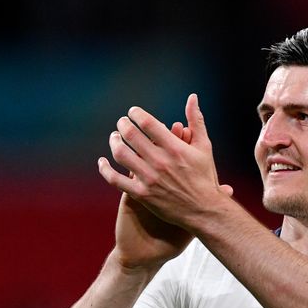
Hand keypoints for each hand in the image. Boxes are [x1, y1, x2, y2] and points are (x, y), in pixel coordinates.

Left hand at [100, 94, 230, 227]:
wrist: (204, 210)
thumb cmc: (205, 176)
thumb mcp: (204, 146)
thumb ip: (196, 120)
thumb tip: (193, 97)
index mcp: (174, 147)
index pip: (147, 122)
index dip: (136, 113)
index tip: (133, 112)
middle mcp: (160, 161)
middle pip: (131, 135)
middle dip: (123, 124)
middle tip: (122, 123)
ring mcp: (149, 178)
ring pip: (120, 154)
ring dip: (114, 141)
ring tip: (115, 137)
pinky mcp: (141, 194)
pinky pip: (115, 179)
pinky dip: (105, 169)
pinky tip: (102, 162)